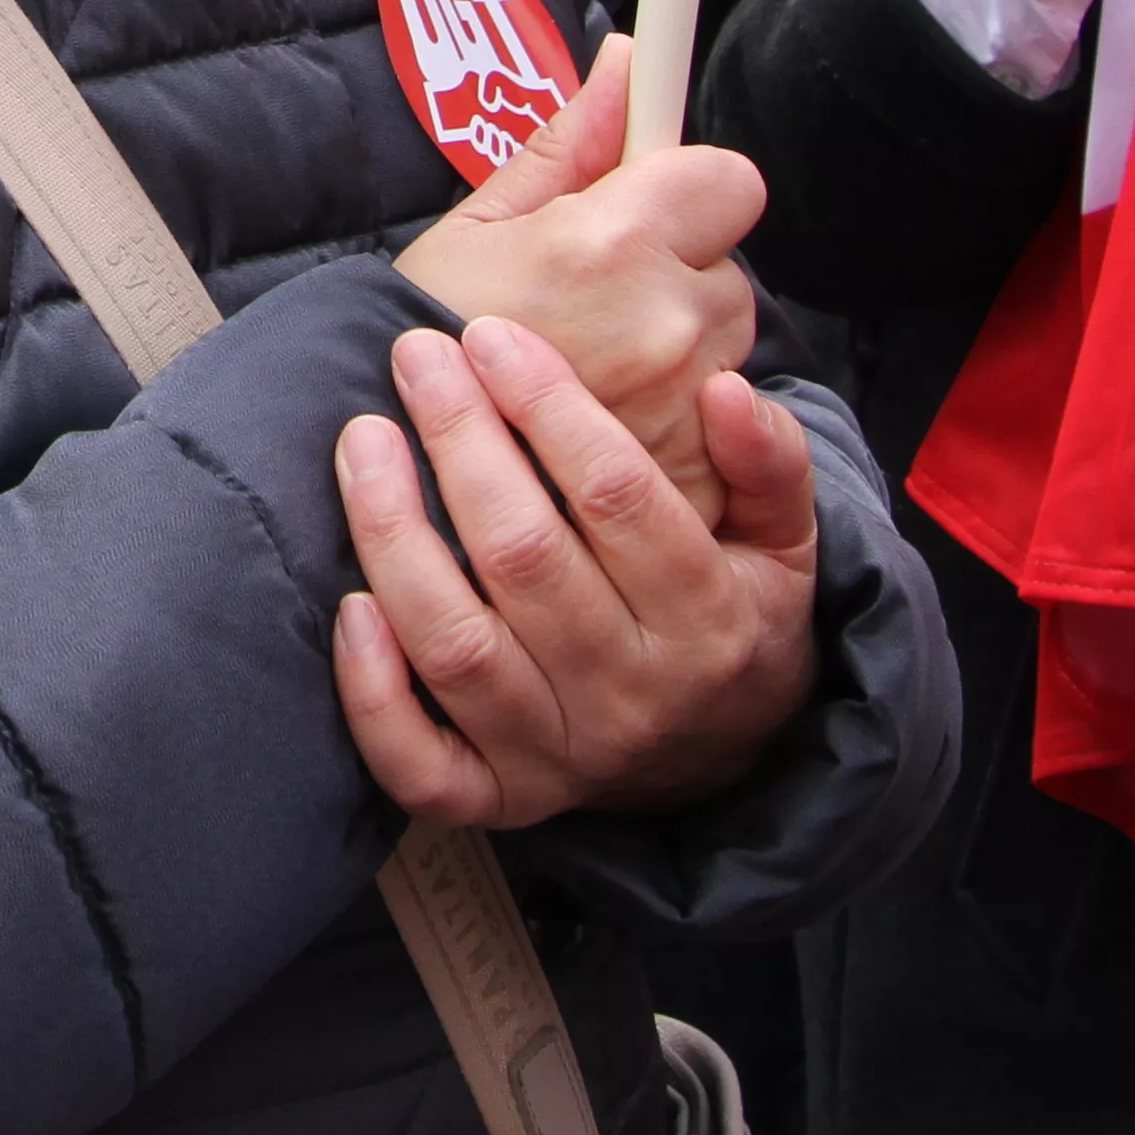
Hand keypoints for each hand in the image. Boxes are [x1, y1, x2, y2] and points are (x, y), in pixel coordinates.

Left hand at [332, 327, 821, 827]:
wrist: (723, 759)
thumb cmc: (734, 616)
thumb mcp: (785, 541)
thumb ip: (770, 464)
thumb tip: (727, 392)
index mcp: (708, 622)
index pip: (619, 497)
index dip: (549, 407)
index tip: (492, 337)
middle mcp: (630, 695)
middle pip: (524, 557)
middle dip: (460, 441)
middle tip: (418, 355)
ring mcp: (557, 756)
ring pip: (456, 646)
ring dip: (395, 535)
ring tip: (364, 439)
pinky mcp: (496, 798)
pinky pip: (419, 762)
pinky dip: (373, 692)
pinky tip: (349, 603)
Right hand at [395, 53, 759, 523]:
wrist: (394, 472)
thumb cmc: (421, 338)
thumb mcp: (481, 225)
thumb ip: (571, 143)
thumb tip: (627, 59)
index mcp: (614, 242)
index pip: (730, 180)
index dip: (687, 190)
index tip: (646, 210)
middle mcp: (665, 323)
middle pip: (727, 271)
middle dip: (677, 279)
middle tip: (592, 309)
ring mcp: (683, 408)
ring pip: (726, 352)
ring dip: (681, 355)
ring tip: (591, 374)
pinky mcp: (692, 479)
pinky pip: (722, 431)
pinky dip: (681, 429)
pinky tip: (610, 425)